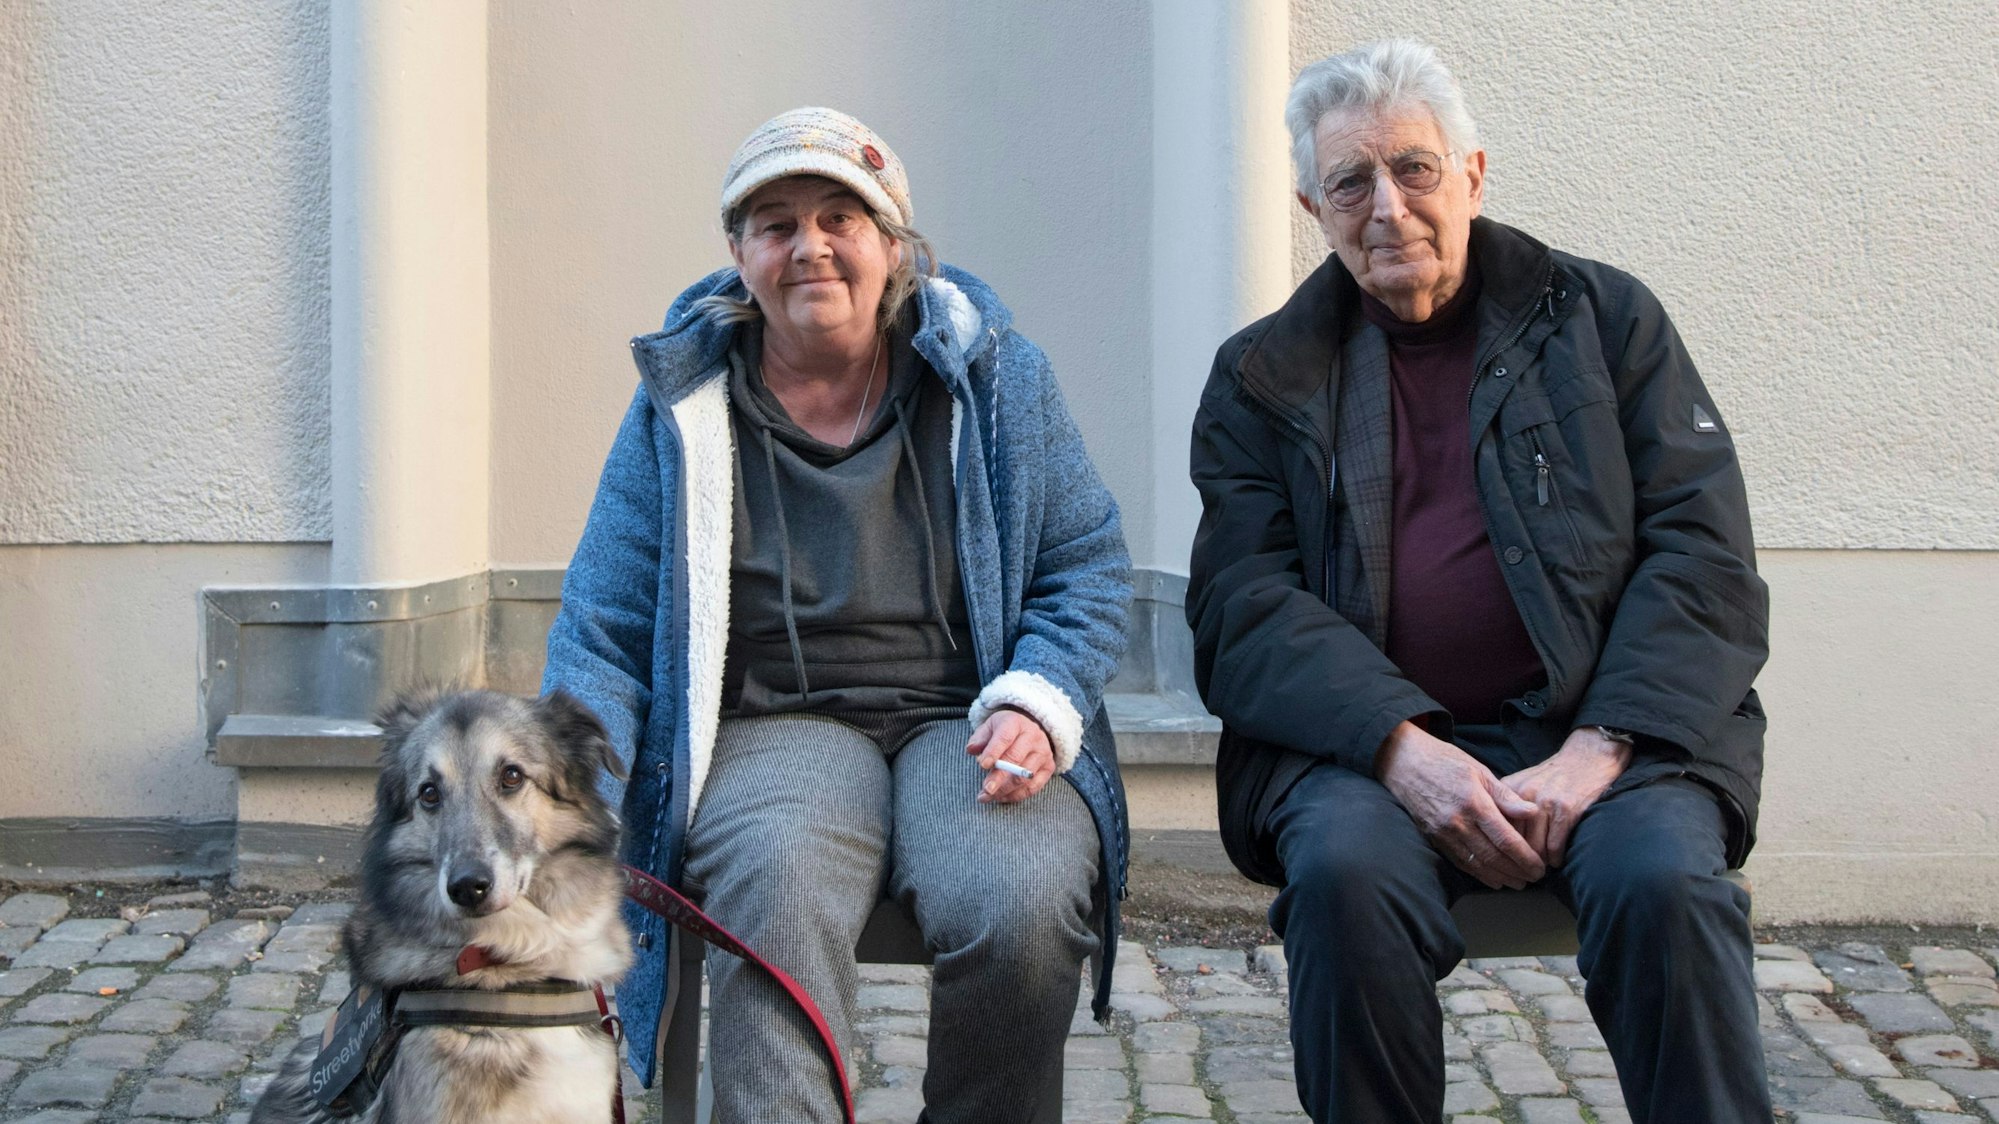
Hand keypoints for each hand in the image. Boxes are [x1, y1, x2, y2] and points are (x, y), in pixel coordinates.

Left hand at [965, 707, 1054, 803]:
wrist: (1029, 729)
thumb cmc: (1005, 730)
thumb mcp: (990, 727)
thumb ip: (980, 738)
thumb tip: (972, 749)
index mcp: (1016, 723)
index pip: (1005, 738)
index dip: (994, 752)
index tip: (983, 764)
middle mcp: (1033, 737)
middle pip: (1016, 759)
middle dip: (999, 776)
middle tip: (986, 789)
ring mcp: (1043, 753)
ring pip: (1025, 776)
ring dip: (1005, 790)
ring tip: (987, 796)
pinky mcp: (1048, 768)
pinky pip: (1033, 787)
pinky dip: (1016, 795)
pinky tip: (1001, 797)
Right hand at [1375, 721, 1546, 888]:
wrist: (1404, 763)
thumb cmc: (1445, 762)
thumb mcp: (1479, 770)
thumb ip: (1505, 795)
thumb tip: (1532, 812)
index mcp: (1474, 803)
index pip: (1505, 839)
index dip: (1525, 858)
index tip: (1539, 867)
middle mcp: (1457, 822)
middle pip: (1493, 857)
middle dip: (1517, 872)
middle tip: (1534, 879)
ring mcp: (1443, 833)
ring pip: (1477, 864)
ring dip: (1500, 877)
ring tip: (1518, 882)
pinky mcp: (1433, 838)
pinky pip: (1460, 862)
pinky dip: (1479, 874)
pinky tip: (1493, 879)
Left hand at [1500, 727, 1632, 867]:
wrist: (1587, 758)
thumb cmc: (1554, 775)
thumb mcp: (1524, 782)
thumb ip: (1508, 805)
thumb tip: (1494, 836)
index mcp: (1509, 790)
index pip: (1497, 827)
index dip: (1499, 849)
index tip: (1502, 863)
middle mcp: (1524, 796)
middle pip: (1514, 841)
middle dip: (1518, 861)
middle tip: (1523, 874)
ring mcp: (1545, 803)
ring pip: (1535, 847)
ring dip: (1538, 863)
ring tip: (1539, 870)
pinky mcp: (1566, 810)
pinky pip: (1555, 846)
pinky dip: (1556, 858)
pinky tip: (1557, 861)